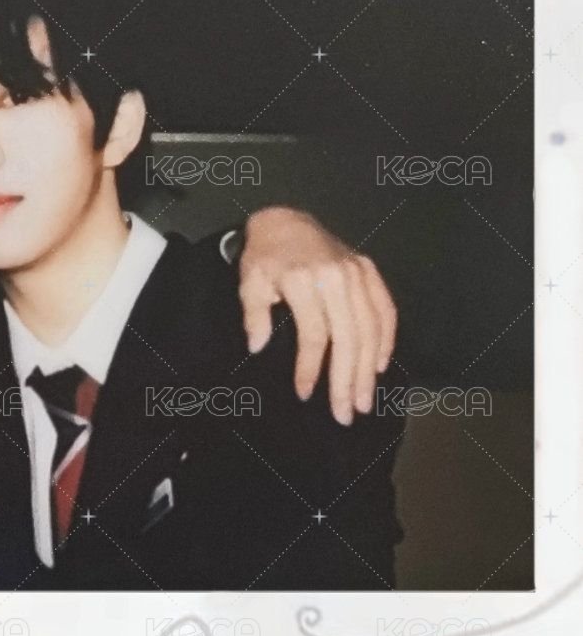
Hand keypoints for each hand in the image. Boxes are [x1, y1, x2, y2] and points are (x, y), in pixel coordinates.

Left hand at [239, 206, 396, 424]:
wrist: (285, 222)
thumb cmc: (264, 258)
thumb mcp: (249, 283)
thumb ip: (253, 315)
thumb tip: (257, 347)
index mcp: (302, 280)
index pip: (314, 334)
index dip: (311, 367)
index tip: (306, 394)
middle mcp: (335, 277)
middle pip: (347, 337)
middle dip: (347, 379)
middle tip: (346, 413)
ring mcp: (357, 272)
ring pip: (369, 328)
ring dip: (368, 370)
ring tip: (363, 401)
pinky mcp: (369, 270)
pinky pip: (385, 309)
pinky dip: (385, 339)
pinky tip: (378, 366)